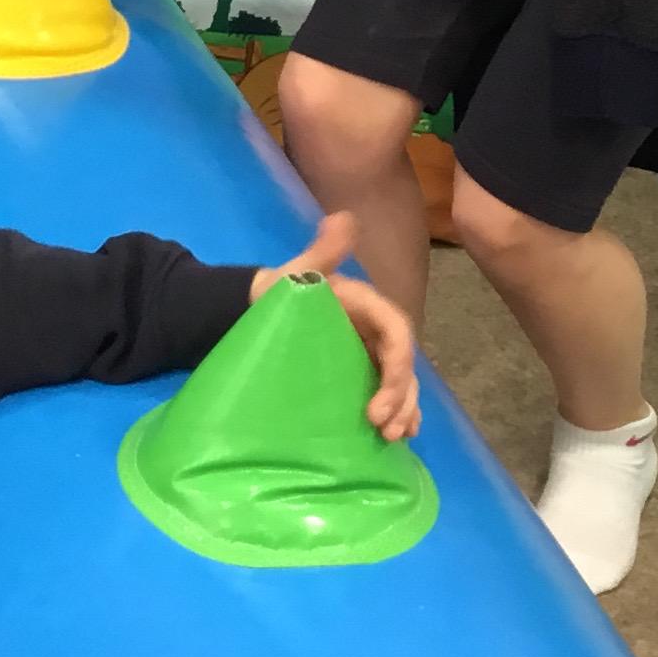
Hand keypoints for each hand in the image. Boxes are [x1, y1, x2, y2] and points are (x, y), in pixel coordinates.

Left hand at [251, 211, 420, 441]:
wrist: (254, 313)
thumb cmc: (277, 294)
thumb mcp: (299, 272)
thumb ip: (322, 252)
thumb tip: (342, 217)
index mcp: (367, 306)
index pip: (397, 333)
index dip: (398, 367)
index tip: (380, 401)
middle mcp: (374, 331)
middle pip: (402, 365)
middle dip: (402, 398)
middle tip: (383, 429)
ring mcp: (367, 354)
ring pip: (400, 383)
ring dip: (403, 410)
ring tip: (390, 438)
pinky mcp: (358, 373)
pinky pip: (386, 394)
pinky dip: (395, 414)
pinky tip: (394, 438)